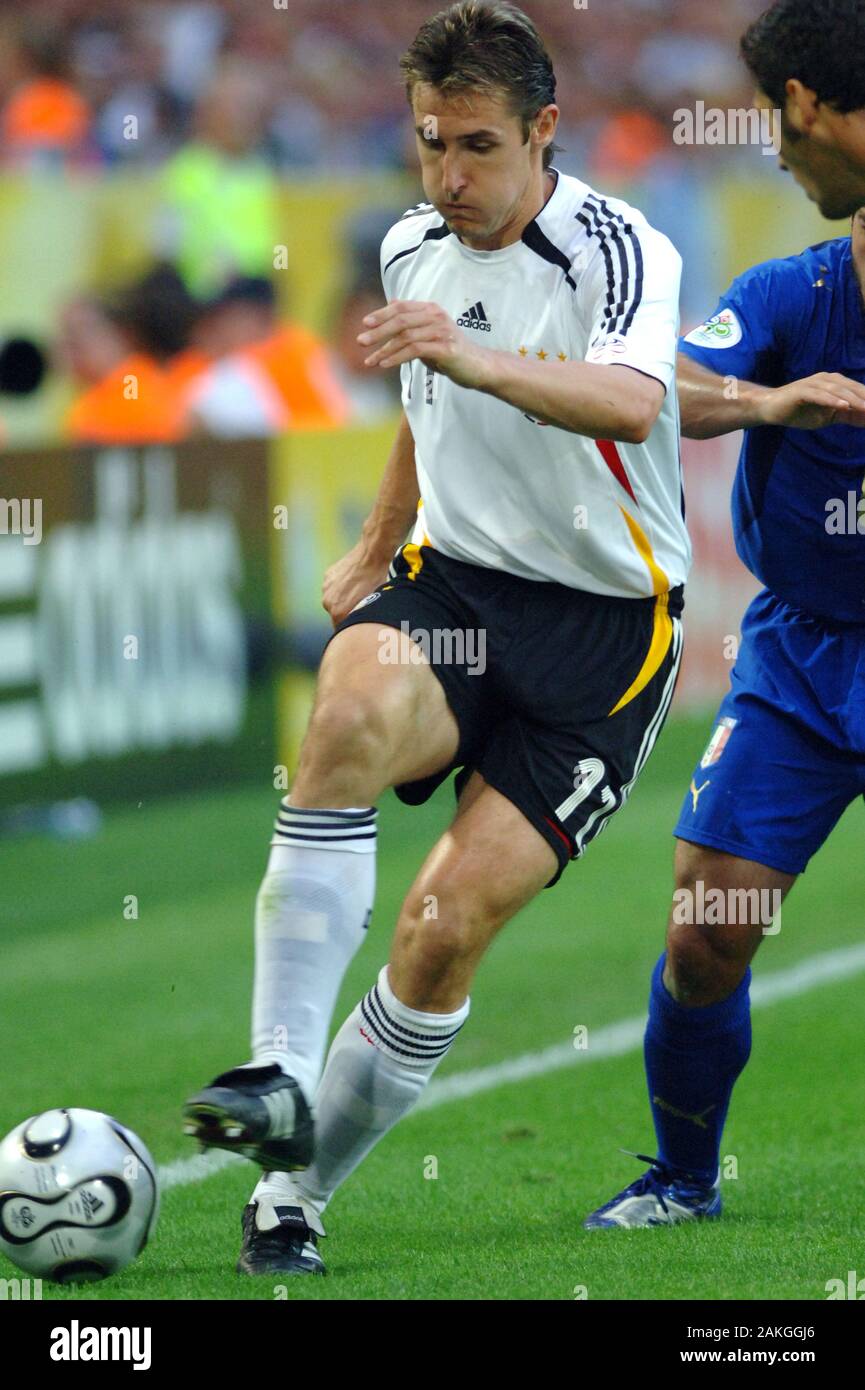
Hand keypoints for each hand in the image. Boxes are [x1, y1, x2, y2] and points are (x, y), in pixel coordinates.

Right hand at [322, 541, 391, 628]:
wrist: (374, 553)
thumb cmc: (379, 580)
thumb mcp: (376, 606)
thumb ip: (365, 620)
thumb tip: (368, 630)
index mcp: (338, 613)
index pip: (343, 630)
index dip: (354, 628)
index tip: (364, 622)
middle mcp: (328, 602)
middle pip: (338, 616)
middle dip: (349, 613)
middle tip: (364, 604)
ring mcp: (326, 588)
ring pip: (336, 601)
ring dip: (344, 599)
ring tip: (360, 591)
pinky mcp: (328, 576)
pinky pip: (334, 588)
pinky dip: (343, 587)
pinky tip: (356, 581)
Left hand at [358, 299, 490, 388]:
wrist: (477, 367)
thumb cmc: (450, 351)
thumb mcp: (428, 332)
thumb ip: (410, 321)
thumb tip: (391, 303)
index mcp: (430, 310)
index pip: (401, 307)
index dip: (381, 314)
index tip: (364, 324)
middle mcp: (436, 317)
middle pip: (401, 320)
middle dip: (378, 331)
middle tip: (361, 342)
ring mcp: (442, 332)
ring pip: (406, 336)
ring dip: (385, 349)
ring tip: (370, 361)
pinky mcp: (445, 348)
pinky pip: (415, 350)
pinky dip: (397, 357)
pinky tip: (385, 364)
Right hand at [756, 372, 864, 429]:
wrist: (771, 409)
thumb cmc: (800, 411)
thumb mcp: (828, 416)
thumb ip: (847, 416)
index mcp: (834, 383)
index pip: (856, 389)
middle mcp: (826, 379)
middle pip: (850, 388)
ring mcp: (814, 383)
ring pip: (837, 390)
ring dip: (853, 399)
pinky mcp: (802, 390)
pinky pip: (820, 395)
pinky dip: (832, 400)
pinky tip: (843, 406)